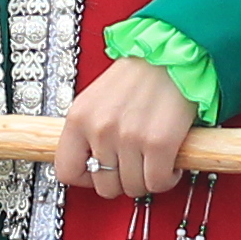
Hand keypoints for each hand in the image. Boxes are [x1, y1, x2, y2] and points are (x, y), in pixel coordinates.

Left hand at [57, 52, 198, 203]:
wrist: (173, 52)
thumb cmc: (141, 72)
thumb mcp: (98, 99)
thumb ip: (90, 131)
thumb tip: (92, 163)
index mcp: (79, 118)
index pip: (67, 171)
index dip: (87, 179)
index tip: (101, 175)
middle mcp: (100, 129)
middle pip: (105, 186)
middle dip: (123, 181)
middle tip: (135, 167)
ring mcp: (129, 137)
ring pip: (133, 187)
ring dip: (147, 179)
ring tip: (154, 162)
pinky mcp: (159, 143)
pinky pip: (157, 181)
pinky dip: (167, 178)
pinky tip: (170, 162)